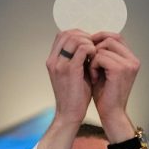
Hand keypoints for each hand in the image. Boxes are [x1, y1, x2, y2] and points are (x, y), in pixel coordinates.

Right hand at [38, 30, 95, 148]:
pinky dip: (92, 50)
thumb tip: (89, 46)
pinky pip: (83, 49)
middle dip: (84, 36)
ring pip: (75, 38)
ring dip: (89, 42)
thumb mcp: (73, 74)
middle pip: (68, 33)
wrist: (69, 115)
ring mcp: (60, 64)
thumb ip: (77, 59)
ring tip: (95, 54)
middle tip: (94, 47)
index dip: (78, 34)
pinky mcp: (70, 70)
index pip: (62, 34)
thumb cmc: (74, 97)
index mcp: (52, 60)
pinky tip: (96, 60)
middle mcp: (53, 60)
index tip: (89, 44)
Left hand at [89, 32, 139, 141]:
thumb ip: (103, 54)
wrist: (111, 114)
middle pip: (111, 38)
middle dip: (95, 46)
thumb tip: (91, 38)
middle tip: (88, 61)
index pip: (115, 37)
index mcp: (131, 59)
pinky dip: (92, 66)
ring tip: (92, 72)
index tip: (88, 49)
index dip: (100, 39)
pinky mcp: (120, 70)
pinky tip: (93, 78)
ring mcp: (128, 64)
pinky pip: (100, 57)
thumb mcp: (105, 70)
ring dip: (93, 58)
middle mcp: (133, 60)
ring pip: (103, 47)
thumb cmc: (106, 95)